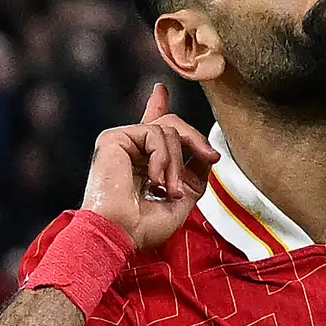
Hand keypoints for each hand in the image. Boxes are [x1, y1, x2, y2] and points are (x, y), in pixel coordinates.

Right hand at [79, 81, 218, 254]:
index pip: (152, 127)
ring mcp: (121, 141)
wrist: (120, 235)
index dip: (158, 106)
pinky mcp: (114, 138)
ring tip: (169, 190)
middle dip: (195, 139)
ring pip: (168, 130)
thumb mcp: (182, 199)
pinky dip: (163, 159)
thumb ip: (194, 174)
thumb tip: (207, 154)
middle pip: (171, 124)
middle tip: (211, 157)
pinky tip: (155, 180)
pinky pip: (155, 134)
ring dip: (177, 163)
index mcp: (142, 161)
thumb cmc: (143, 227)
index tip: (161, 90)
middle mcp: (130, 148)